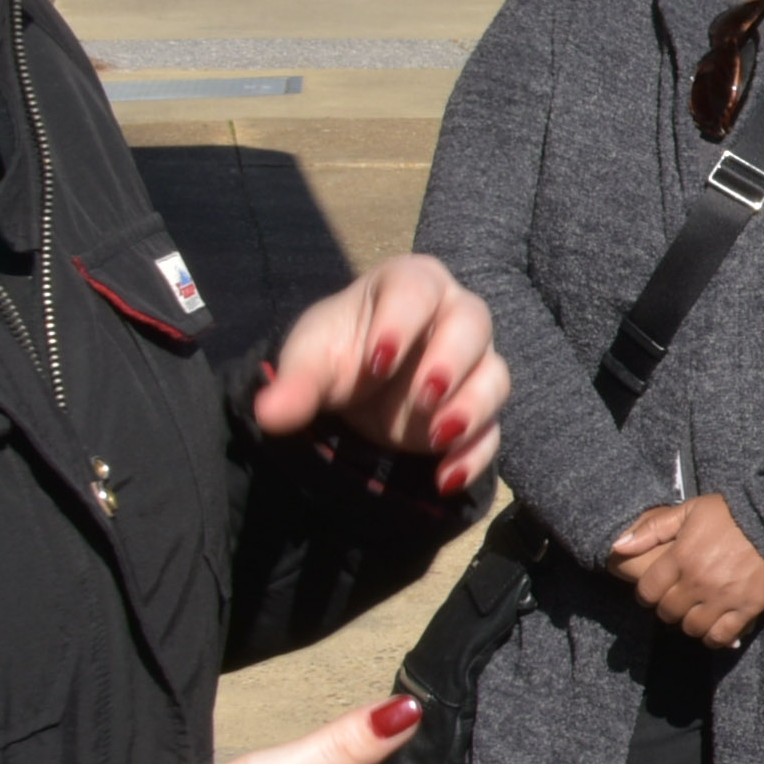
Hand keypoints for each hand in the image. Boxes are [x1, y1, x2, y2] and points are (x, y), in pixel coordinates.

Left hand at [250, 258, 505, 497]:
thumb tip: (269, 415)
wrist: (356, 385)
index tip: (376, 363)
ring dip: (472, 407)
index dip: (402, 323)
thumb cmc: (338, 352)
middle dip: (452, 361)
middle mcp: (454, 315)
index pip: (417, 291)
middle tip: (424, 396)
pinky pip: (491, 430)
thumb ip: (295, 384)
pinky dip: (473, 455)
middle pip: (473, 324)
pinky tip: (445, 478)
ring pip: (494, 376)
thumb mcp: (310, 361)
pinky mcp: (478, 410)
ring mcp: (474, 364)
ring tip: (437, 436)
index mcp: (411, 284)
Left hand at [610, 493, 763, 645]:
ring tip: (695, 614)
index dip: (646, 595)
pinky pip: (721, 636)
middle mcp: (697, 581)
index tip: (654, 592)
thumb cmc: (729, 513)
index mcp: (681, 557)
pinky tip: (713, 630)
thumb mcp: (689, 510)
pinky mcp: (746, 608)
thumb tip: (617, 547)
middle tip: (677, 601)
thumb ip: (652, 528)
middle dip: (667, 609)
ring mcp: (722, 597)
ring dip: (689, 623)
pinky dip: (713, 638)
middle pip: (668, 612)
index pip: (648, 591)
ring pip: (692, 627)